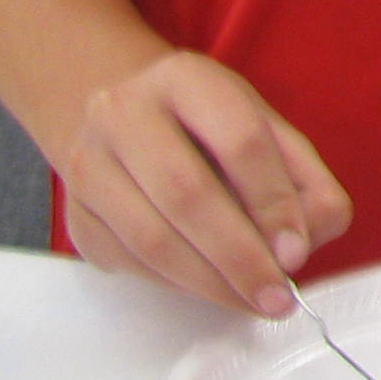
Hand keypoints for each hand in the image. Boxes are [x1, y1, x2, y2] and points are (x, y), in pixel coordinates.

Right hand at [59, 49, 352, 317]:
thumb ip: (302, 181)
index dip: (273, 202)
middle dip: (240, 257)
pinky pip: (130, 263)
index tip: (297, 252)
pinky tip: (211, 288)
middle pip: (187, 194)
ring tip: (252, 301)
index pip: (239, 140)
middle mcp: (124, 113)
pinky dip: (178, 285)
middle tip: (276, 297)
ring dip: (210, 283)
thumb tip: (304, 243)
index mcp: (186, 78)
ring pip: (151, 239)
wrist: (126, 121)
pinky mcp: (76, 214)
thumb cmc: (209, 129)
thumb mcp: (265, 130)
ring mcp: (89, 164)